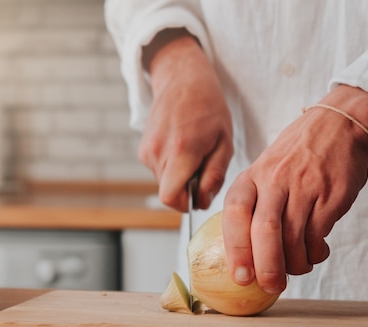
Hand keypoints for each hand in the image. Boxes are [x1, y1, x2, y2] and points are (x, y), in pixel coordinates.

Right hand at [141, 29, 232, 211]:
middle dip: (186, 190)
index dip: (186, 204)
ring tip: (194, 153)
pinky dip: (172, 168)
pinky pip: (159, 172)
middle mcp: (158, 153)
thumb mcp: (224, 142)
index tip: (200, 195)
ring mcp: (146, 152)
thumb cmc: (208, 108)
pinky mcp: (142, 151)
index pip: (170, 197)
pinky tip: (182, 147)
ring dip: (180, 178)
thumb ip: (214, 176)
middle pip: (168, 193)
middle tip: (203, 167)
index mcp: (181, 151)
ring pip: (164, 183)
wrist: (181, 80)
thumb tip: (202, 201)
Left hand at [222, 85, 367, 293]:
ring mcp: (304, 187)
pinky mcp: (330, 196)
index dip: (236, 248)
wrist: (339, 124)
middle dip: (266, 266)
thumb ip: (254, 204)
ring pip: (293, 237)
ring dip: (294, 263)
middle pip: (265, 231)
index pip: (234, 214)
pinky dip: (315, 253)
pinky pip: (319, 235)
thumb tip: (247, 253)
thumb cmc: (296, 155)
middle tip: (270, 286)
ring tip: (297, 268)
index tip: (240, 276)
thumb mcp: (264, 170)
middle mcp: (274, 181)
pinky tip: (315, 253)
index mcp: (251, 177)